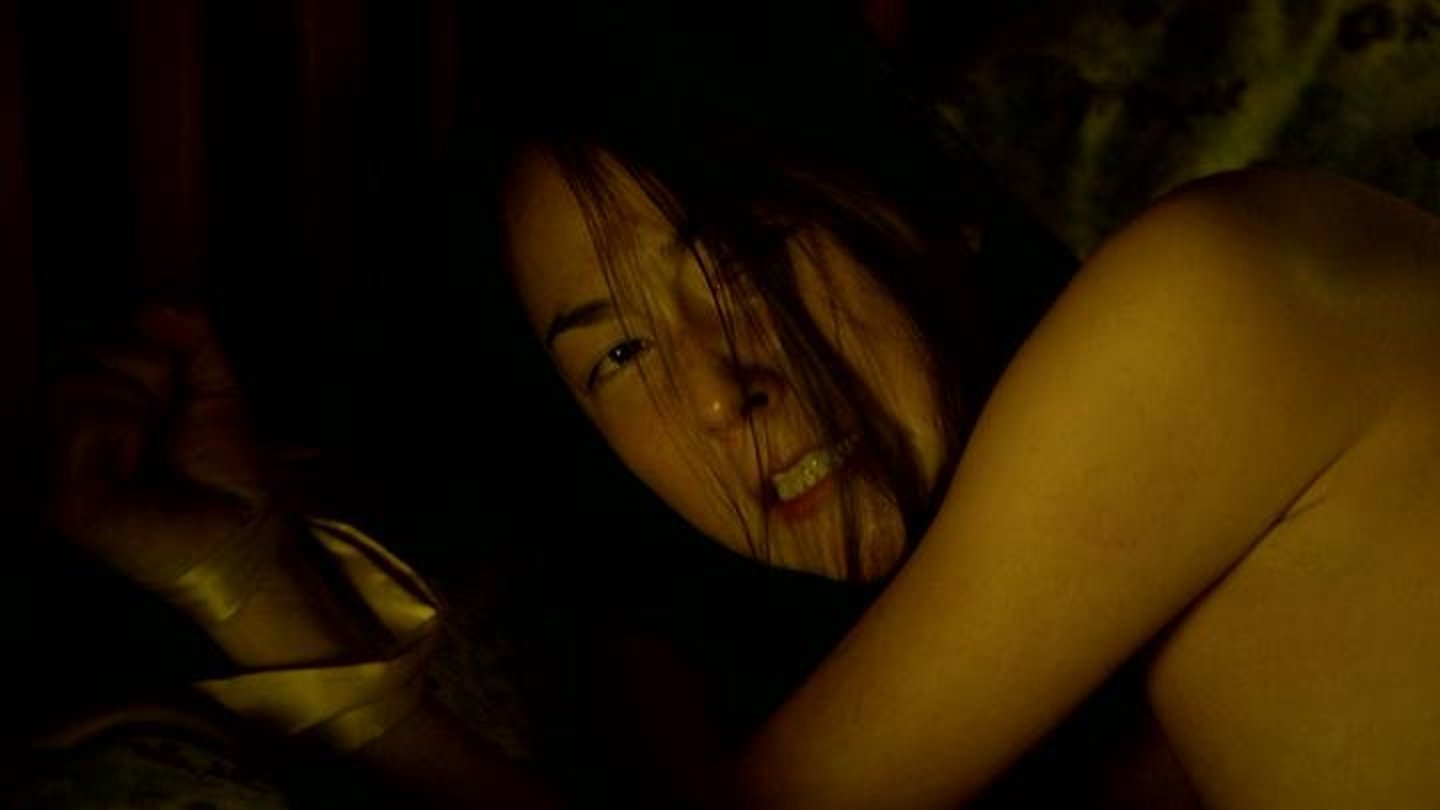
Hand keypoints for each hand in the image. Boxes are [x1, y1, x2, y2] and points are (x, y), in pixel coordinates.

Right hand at [44, 305, 270, 592]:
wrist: (249, 532)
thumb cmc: (228, 469)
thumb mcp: (213, 386)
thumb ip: (189, 336)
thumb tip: (154, 302)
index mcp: (95, 412)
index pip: (86, 344)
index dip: (141, 353)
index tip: (175, 388)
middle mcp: (65, 438)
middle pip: (75, 354)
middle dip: (143, 374)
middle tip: (167, 419)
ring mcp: (56, 469)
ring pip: (71, 382)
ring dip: (136, 404)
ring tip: (154, 445)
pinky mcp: (62, 499)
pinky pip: (82, 426)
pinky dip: (124, 432)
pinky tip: (139, 466)